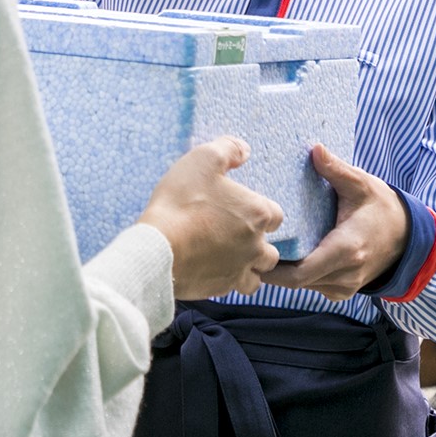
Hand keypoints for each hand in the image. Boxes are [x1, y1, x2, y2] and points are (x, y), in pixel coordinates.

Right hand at [139, 136, 284, 298]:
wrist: (159, 247)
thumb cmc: (181, 202)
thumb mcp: (202, 159)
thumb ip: (228, 149)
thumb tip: (244, 149)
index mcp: (258, 213)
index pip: (276, 215)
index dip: (260, 210)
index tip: (242, 208)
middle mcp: (257, 244)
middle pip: (272, 246)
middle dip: (259, 240)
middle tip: (235, 231)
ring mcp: (241, 268)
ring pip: (260, 271)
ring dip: (251, 263)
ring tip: (231, 253)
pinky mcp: (223, 287)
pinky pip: (238, 287)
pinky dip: (233, 279)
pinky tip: (217, 268)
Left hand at [263, 144, 408, 302]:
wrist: (410, 238)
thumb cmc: (383, 209)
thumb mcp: (362, 184)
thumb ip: (336, 170)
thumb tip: (314, 149)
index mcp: (346, 249)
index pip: (300, 273)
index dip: (272, 268)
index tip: (252, 247)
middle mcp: (345, 275)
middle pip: (295, 281)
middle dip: (271, 267)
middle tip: (248, 243)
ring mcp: (344, 287)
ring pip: (303, 286)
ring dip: (284, 271)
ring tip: (263, 246)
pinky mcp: (342, 291)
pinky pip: (313, 286)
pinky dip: (299, 274)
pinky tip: (287, 254)